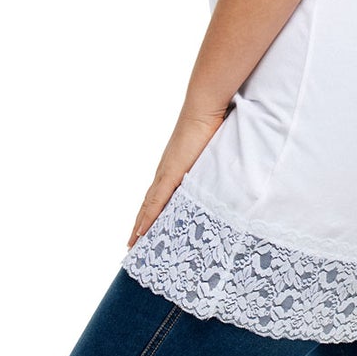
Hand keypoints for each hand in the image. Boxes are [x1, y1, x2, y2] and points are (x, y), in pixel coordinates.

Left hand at [127, 104, 228, 247]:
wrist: (205, 110)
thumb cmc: (210, 125)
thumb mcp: (212, 154)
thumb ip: (213, 168)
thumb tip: (223, 176)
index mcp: (174, 168)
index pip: (157, 197)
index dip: (150, 214)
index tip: (143, 230)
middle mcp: (165, 172)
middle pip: (148, 205)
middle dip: (140, 225)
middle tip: (132, 245)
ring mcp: (166, 173)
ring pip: (148, 207)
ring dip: (140, 226)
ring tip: (133, 244)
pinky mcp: (171, 173)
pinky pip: (157, 201)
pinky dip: (149, 217)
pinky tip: (142, 231)